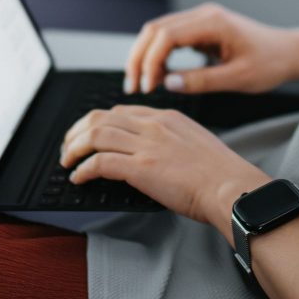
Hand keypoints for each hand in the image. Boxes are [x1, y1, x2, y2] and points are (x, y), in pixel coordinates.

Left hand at [59, 105, 268, 230]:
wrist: (231, 186)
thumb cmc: (221, 174)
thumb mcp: (195, 143)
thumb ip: (171, 141)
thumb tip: (154, 156)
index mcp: (167, 117)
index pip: (121, 111)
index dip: (97, 122)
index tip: (88, 134)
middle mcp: (153, 125)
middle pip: (100, 118)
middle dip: (77, 131)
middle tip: (68, 146)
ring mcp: (146, 145)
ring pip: (94, 136)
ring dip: (74, 149)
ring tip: (67, 162)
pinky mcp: (141, 167)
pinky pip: (100, 163)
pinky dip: (83, 170)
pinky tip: (79, 178)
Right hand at [125, 2, 298, 94]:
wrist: (288, 53)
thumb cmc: (270, 63)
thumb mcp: (238, 78)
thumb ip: (201, 81)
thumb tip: (167, 83)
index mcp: (212, 22)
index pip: (166, 35)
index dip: (150, 61)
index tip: (146, 86)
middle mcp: (203, 15)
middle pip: (155, 29)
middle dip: (140, 57)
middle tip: (134, 86)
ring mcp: (201, 19)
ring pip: (159, 32)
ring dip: (146, 56)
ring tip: (144, 84)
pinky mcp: (201, 28)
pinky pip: (170, 37)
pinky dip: (159, 55)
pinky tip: (158, 76)